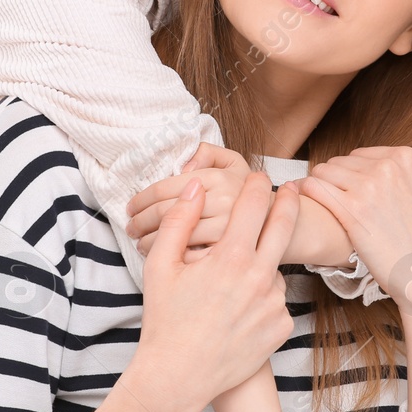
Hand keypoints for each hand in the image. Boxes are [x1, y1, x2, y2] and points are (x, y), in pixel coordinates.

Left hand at [127, 144, 251, 262]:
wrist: (280, 224)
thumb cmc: (246, 193)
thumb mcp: (233, 162)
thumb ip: (207, 154)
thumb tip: (183, 165)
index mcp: (216, 178)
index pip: (165, 187)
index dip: (141, 198)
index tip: (131, 207)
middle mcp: (221, 201)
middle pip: (165, 212)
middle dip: (140, 221)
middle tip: (131, 227)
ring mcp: (225, 229)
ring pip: (173, 236)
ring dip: (150, 241)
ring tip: (141, 243)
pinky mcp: (226, 253)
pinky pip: (188, 255)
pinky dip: (170, 257)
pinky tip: (161, 256)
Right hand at [132, 174, 300, 409]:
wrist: (179, 376)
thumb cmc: (165, 320)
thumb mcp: (160, 265)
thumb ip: (179, 219)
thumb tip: (194, 186)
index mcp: (231, 257)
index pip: (253, 204)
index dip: (255, 185)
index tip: (258, 176)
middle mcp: (260, 276)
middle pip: (284, 225)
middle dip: (288, 202)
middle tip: (291, 189)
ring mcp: (275, 303)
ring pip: (275, 269)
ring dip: (262, 265)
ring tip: (232, 285)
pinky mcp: (282, 326)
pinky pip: (275, 301)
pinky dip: (262, 299)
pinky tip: (239, 312)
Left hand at [296, 118, 411, 318]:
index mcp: (406, 157)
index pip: (362, 154)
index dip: (355, 175)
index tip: (358, 195)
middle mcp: (387, 167)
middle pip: (341, 161)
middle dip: (337, 180)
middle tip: (340, 204)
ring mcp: (368, 188)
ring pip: (324, 171)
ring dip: (320, 187)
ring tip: (325, 206)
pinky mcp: (351, 211)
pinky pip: (314, 188)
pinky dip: (307, 193)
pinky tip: (308, 204)